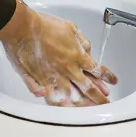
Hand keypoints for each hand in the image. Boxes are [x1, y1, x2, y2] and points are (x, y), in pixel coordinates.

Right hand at [0, 0, 117, 106]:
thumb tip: (88, 51)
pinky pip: (51, 96)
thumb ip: (82, 41)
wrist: (23, 28)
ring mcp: (54, 77)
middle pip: (88, 87)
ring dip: (82, 105)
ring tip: (89, 111)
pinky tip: (63, 108)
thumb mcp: (70, 28)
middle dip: (99, 97)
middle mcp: (67, 69)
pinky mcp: (39, 81)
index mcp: (77, 56)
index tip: (113, 82)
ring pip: (71, 96)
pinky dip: (58, 104)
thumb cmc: (43, 25)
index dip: (107, 77)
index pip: (97, 69)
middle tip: (106, 103)